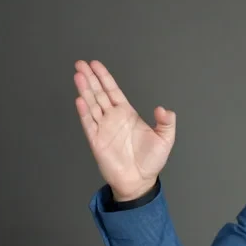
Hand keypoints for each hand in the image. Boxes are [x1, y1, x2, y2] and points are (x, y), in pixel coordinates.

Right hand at [73, 60, 175, 201]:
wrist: (139, 181)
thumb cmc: (151, 161)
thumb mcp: (165, 139)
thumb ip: (166, 123)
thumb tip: (164, 108)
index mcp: (127, 114)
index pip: (113, 91)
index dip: (105, 78)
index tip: (96, 65)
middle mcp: (113, 118)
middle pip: (99, 94)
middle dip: (90, 78)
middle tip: (81, 63)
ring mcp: (103, 128)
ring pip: (91, 105)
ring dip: (85, 90)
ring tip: (78, 75)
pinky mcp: (96, 141)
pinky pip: (89, 123)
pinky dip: (84, 112)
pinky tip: (80, 100)